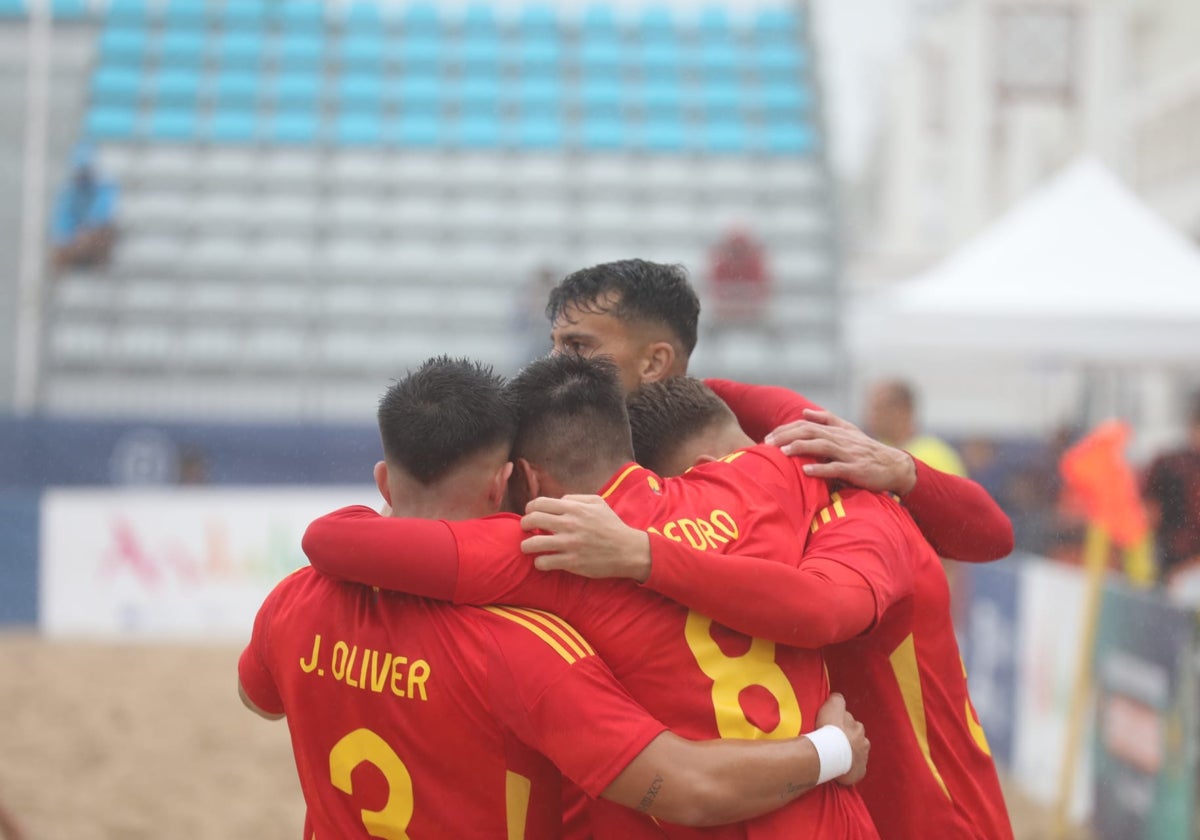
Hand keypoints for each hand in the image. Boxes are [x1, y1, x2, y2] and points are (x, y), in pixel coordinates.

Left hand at [520, 495, 651, 581]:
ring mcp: (569, 544)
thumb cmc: (612, 526)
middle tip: (527, 530)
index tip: (530, 514)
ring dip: (526, 545)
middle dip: (524, 525)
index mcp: (573, 508)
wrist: (627, 550)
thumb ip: (576, 498)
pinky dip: (539, 562)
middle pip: (532, 520)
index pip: (539, 503)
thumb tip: (558, 501)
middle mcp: (569, 524)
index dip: (529, 508)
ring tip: (529, 548)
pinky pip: (543, 562)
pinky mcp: (571, 562)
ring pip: (532, 544)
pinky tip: (543, 561)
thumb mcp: (598, 503)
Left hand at [765, 409, 916, 494]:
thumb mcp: (849, 431)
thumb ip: (827, 420)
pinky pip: (837, 468)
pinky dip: (821, 469)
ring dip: (801, 449)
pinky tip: (807, 471)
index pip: (806, 425)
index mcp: (837, 431)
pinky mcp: (856, 470)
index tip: (768, 436)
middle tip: (768, 443)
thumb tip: (804, 411)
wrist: (894, 466)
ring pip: (822, 447)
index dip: (786, 429)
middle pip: (810, 433)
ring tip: (783, 452)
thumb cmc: (867, 450)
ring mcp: (849, 454)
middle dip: (787, 436)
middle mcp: (841, 439)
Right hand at [814, 692, 868, 785]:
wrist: (830, 753)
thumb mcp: (832, 705)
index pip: (850, 723)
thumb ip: (837, 699)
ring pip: (857, 754)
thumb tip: (838, 698)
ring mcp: (862, 757)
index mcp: (857, 726)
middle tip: (833, 743)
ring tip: (836, 757)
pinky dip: (849, 769)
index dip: (841, 725)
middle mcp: (863, 740)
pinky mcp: (859, 771)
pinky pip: (854, 770)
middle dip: (848, 740)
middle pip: (855, 738)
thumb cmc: (829, 729)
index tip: (833, 728)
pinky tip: (839, 769)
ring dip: (850, 754)